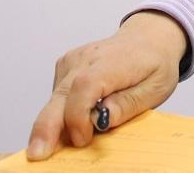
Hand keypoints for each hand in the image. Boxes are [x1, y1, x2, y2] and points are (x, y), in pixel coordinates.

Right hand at [26, 11, 188, 160]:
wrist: (148, 38)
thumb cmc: (155, 63)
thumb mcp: (156, 88)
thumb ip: (128, 103)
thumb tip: (101, 118)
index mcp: (112, 62)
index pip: (85, 86)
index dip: (78, 116)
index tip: (83, 139)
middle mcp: (86, 58)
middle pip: (60, 94)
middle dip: (46, 127)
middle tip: (37, 154)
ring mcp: (72, 61)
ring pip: (54, 99)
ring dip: (54, 125)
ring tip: (67, 143)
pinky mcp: (65, 67)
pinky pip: (56, 96)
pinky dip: (60, 114)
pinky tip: (74, 122)